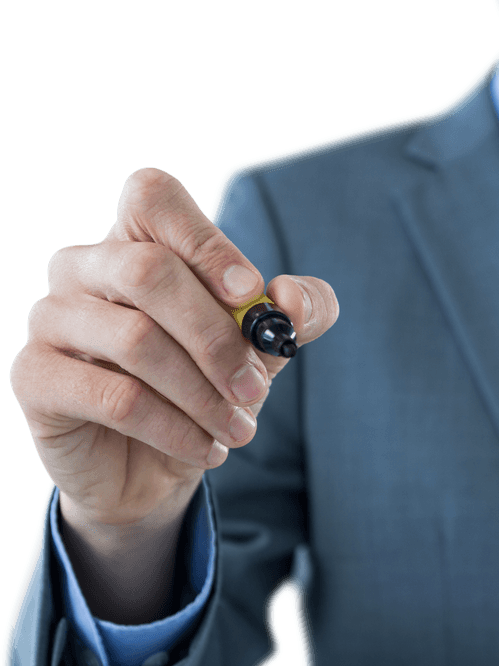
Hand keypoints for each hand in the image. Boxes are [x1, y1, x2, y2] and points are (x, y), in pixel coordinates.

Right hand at [9, 167, 338, 541]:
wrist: (150, 467)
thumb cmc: (204, 387)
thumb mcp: (264, 348)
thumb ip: (297, 313)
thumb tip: (291, 298)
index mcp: (137, 242)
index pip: (152, 197)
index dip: (204, 241)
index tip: (250, 293)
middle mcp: (83, 267)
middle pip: (148, 271)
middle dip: (218, 338)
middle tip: (255, 388)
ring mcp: (51, 318)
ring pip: (137, 341)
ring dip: (204, 395)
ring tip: (239, 430)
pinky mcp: (34, 377)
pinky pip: (116, 399)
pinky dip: (176, 429)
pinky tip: (205, 449)